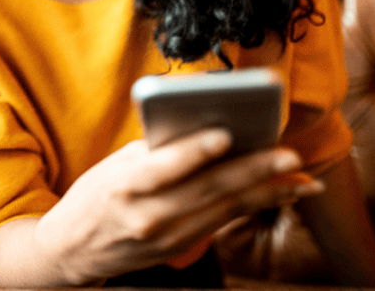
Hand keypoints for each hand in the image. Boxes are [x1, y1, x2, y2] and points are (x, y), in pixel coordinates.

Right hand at [30, 128, 324, 285]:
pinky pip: (223, 222)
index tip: (225, 134)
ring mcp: (166, 237)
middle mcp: (148, 215)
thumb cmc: (97, 194)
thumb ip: (158, 150)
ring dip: (268, 193)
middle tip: (289, 156)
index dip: (195, 151)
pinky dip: (255, 205)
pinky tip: (282, 193)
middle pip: (207, 190)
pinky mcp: (180, 248)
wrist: (72, 249)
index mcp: (124, 185)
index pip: (163, 166)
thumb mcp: (115, 165)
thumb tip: (209, 126)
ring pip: (225, 210)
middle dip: (253, 172)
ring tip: (302, 178)